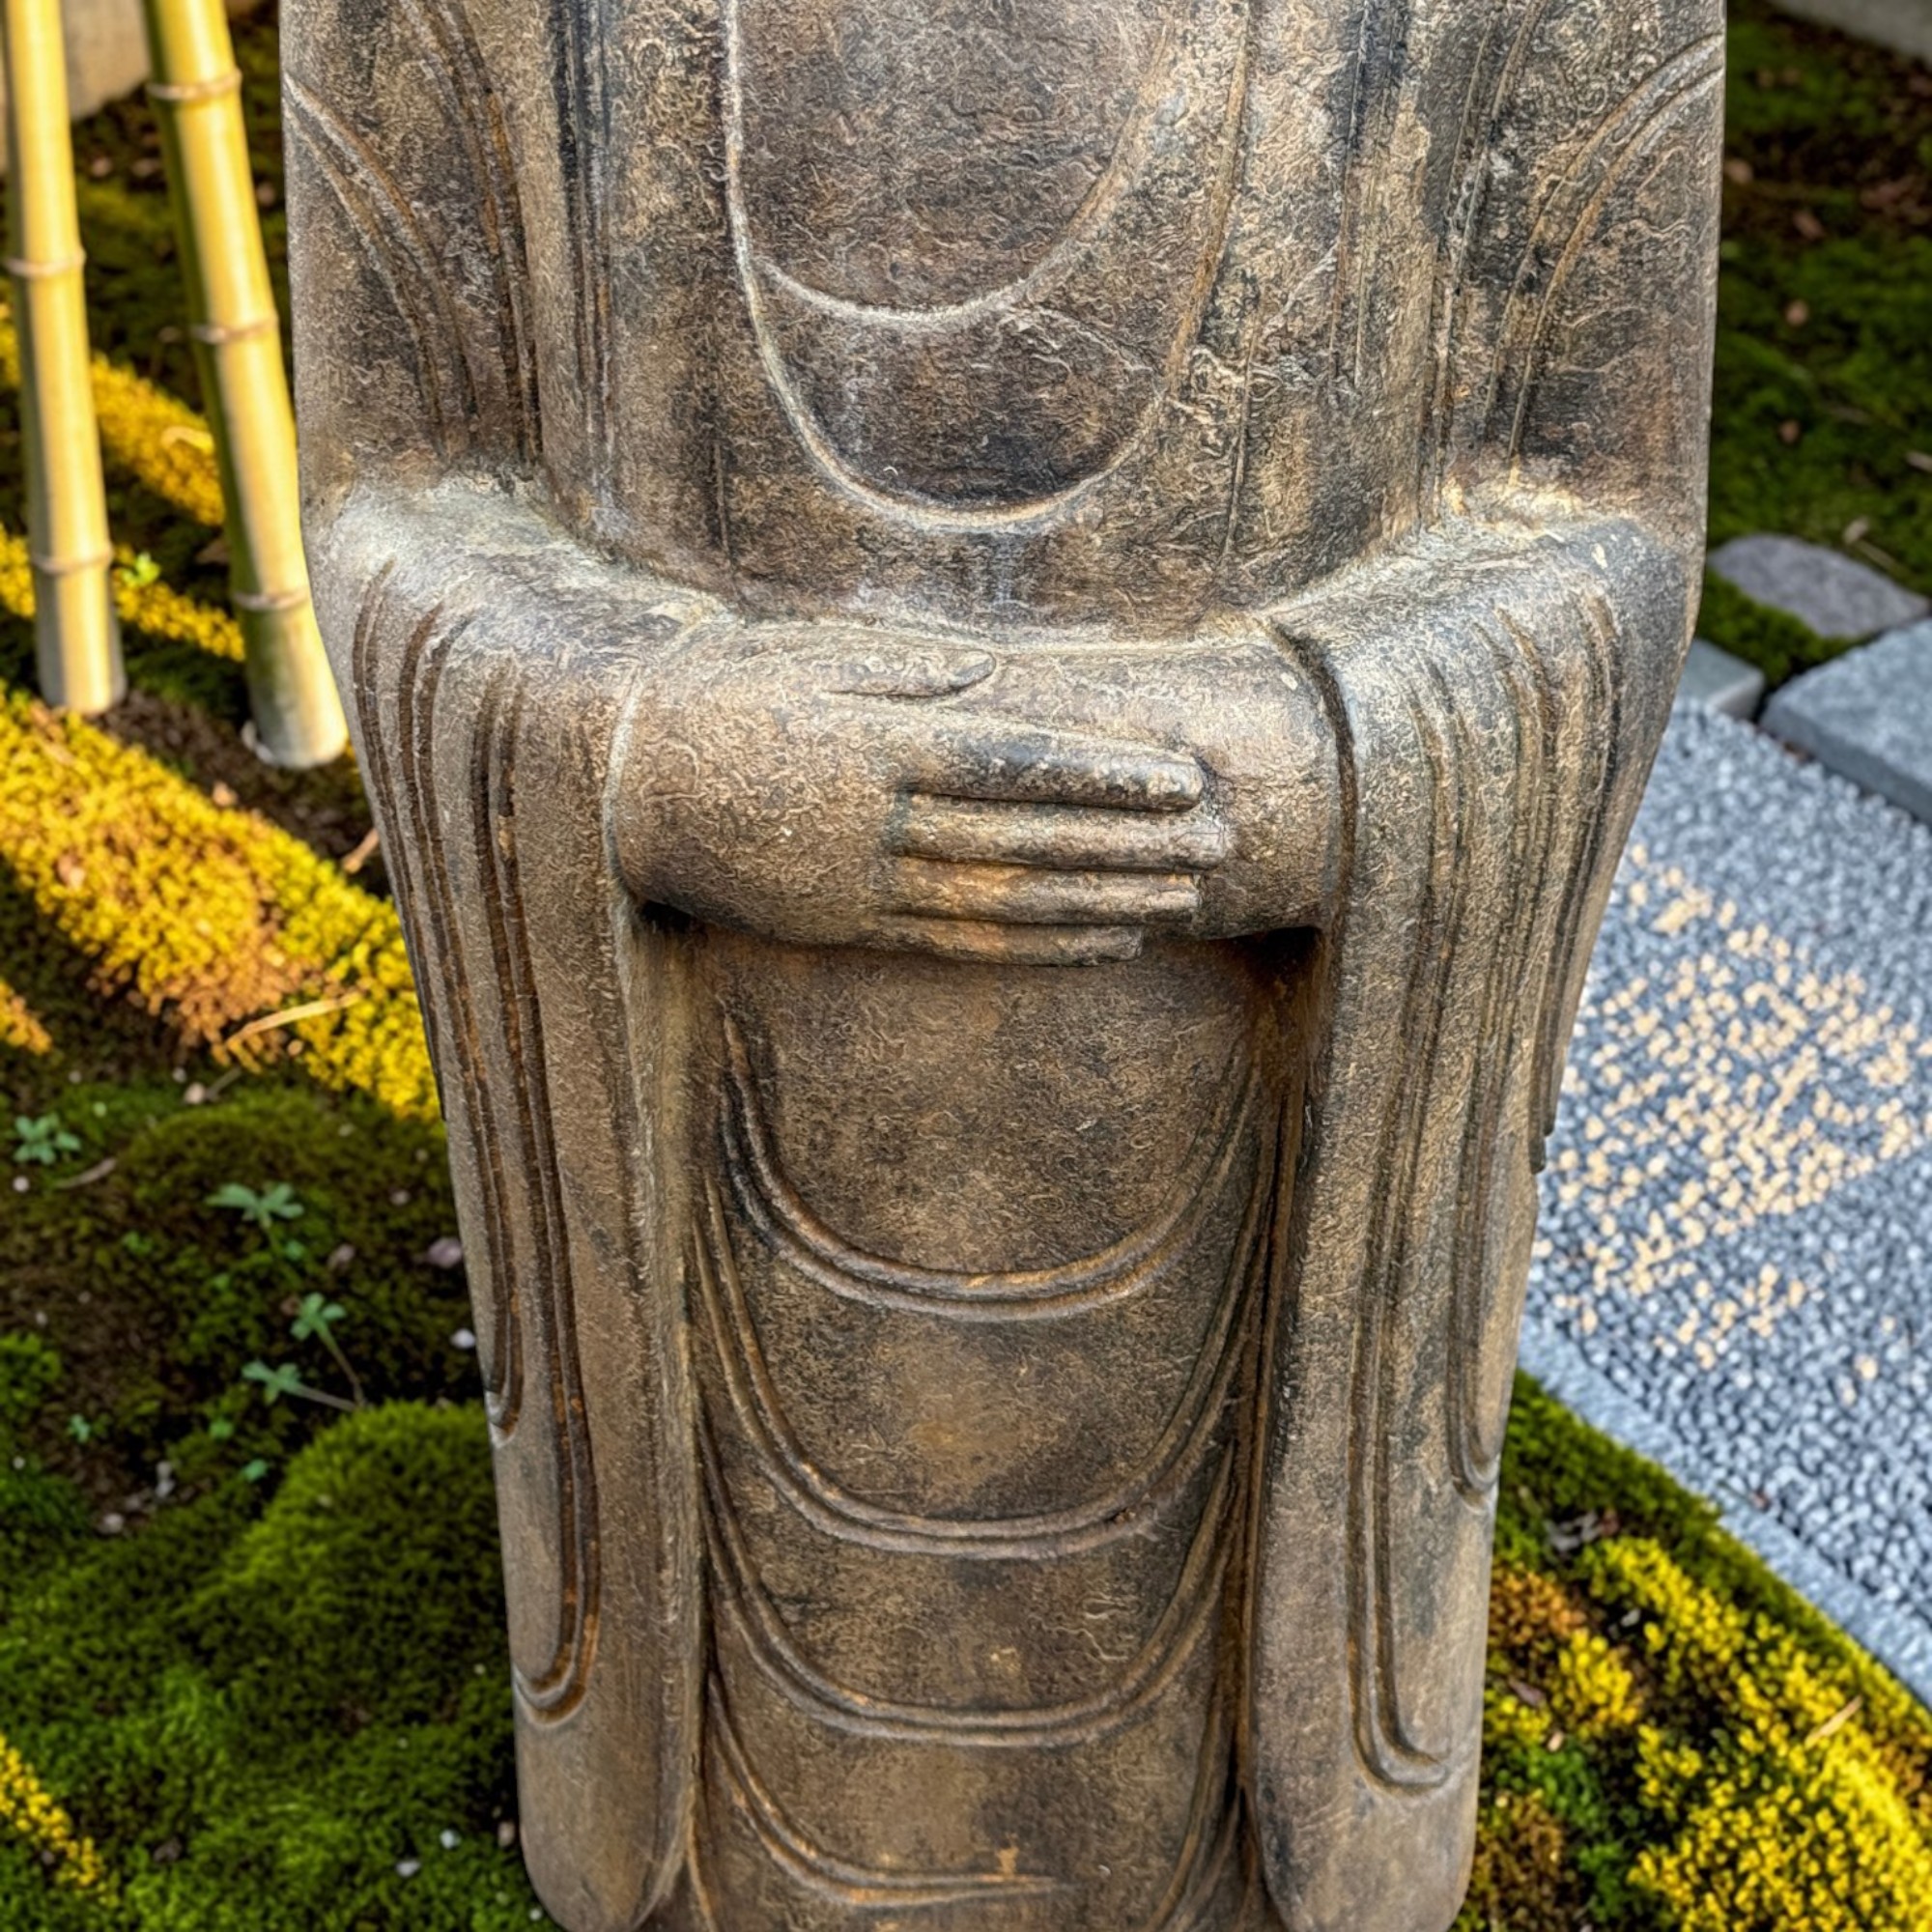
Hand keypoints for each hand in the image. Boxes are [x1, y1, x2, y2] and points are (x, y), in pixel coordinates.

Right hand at [610, 617, 1336, 963]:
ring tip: (1186, 897)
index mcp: (877, 743)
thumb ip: (911, 671)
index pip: (1017, 762)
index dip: (1106, 774)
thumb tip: (1003, 679)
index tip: (1183, 777)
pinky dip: (1044, 948)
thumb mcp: (810, 657)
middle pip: (1030, 839)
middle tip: (1220, 841)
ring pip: (1009, 902)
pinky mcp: (851, 929)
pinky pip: (964, 946)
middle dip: (1133, 841)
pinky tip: (1109, 942)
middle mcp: (879, 823)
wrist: (621, 788)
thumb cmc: (723, 700)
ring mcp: (865, 885)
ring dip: (1107, 901)